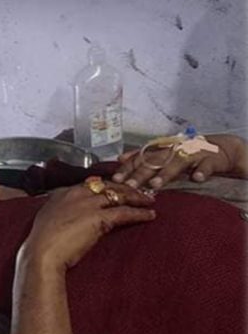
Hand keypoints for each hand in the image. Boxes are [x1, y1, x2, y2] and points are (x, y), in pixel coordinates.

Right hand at [21, 182, 155, 271]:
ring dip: (137, 197)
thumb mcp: (48, 218)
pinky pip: (125, 212)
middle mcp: (77, 193)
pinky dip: (139, 213)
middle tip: (139, 190)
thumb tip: (68, 214)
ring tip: (149, 200)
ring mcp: (89, 204)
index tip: (116, 188)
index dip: (106, 185)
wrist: (42, 252)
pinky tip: (150, 215)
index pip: (91, 183)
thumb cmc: (42, 241)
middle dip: (125, 187)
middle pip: (108, 185)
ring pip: (119, 195)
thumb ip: (60, 211)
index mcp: (64, 193)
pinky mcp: (100, 217)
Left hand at [112, 134, 247, 188]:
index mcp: (161, 150)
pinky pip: (206, 166)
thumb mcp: (164, 154)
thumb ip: (143, 157)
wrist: (218, 148)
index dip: (127, 168)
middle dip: (141, 173)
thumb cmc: (186, 154)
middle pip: (155, 161)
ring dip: (166, 173)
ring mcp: (192, 154)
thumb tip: (120, 159)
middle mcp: (174, 150)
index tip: (115, 179)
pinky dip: (201, 171)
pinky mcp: (210, 159)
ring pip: (177, 163)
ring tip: (155, 184)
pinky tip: (196, 178)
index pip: (141, 158)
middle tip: (129, 185)